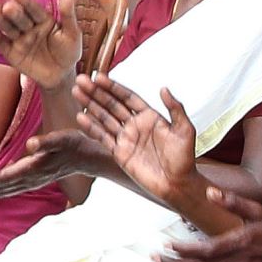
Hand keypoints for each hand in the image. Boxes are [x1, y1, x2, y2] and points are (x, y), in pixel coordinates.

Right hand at [0, 0, 83, 91]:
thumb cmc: (68, 52)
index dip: (26, 3)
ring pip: (8, 27)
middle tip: (7, 7)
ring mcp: (19, 39)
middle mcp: (29, 26)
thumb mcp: (72, 34)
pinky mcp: (10, 52)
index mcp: (44, 19)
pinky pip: (0, 42)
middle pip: (20, 18)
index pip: (34, 9)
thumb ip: (68, 16)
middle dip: (13, 12)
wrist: (61, 76)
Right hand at [72, 76, 201, 204]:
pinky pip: (103, 138)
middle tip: (81, 80)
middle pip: (112, 104)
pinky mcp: (120, 153)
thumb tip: (164, 88)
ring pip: (104, 118)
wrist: (178, 185)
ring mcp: (126, 139)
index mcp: (150, 116)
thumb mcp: (185, 130)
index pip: (128, 97)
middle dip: (96, 92)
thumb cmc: (185, 158)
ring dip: (90, 105)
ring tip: (76, 92)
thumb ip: (175, 108)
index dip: (114, 87)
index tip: (99, 76)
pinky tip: (81, 117)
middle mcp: (136, 125)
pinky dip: (91, 128)